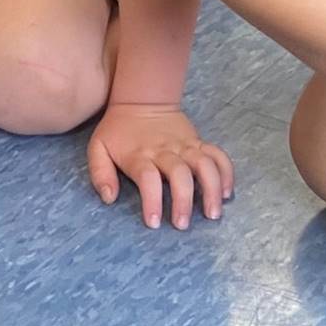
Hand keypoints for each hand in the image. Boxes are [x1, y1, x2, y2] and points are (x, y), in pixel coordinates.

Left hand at [88, 103, 233, 229]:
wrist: (142, 100)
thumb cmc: (118, 130)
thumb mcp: (98, 148)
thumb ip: (100, 173)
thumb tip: (109, 198)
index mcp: (139, 155)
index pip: (148, 178)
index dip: (152, 201)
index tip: (154, 222)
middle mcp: (165, 151)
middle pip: (180, 174)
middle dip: (183, 201)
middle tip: (182, 224)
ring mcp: (185, 146)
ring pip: (204, 165)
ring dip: (212, 189)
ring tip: (213, 213)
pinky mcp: (198, 142)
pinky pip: (218, 155)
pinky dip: (226, 173)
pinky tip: (227, 192)